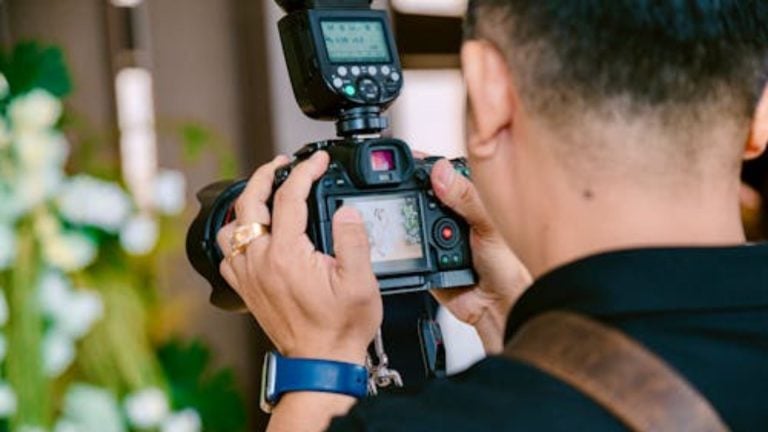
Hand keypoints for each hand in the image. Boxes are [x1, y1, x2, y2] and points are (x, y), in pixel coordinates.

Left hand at [216, 152, 381, 364]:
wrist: (321, 363)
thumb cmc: (339, 328)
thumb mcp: (360, 282)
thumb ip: (353, 240)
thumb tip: (346, 211)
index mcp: (287, 254)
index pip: (290, 196)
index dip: (305, 170)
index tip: (318, 159)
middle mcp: (260, 261)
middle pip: (250, 202)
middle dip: (267, 174)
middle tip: (284, 164)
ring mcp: (248, 275)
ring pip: (231, 226)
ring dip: (246, 204)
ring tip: (264, 194)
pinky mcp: (245, 289)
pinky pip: (228, 253)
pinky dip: (237, 236)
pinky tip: (253, 234)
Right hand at [429, 159, 531, 353]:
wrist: (499, 305)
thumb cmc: (509, 264)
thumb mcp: (489, 223)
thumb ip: (466, 197)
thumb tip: (441, 172)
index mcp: (470, 201)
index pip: (443, 175)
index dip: (425, 167)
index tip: (409, 161)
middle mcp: (453, 217)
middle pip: (421, 196)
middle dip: (413, 195)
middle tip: (414, 197)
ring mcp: (438, 238)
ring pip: (413, 222)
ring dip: (413, 224)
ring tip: (435, 235)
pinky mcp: (426, 259)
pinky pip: (411, 249)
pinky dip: (412, 248)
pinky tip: (428, 251)